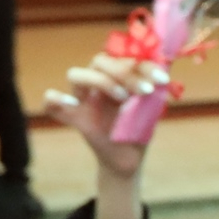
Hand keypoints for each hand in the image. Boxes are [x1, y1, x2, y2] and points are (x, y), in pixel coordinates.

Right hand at [41, 53, 158, 183]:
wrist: (128, 159)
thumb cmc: (138, 131)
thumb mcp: (151, 111)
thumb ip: (154, 91)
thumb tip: (167, 66)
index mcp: (116, 78)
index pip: (122, 58)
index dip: (142, 64)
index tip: (161, 78)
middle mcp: (97, 83)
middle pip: (99, 62)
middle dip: (125, 72)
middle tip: (146, 90)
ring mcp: (83, 99)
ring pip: (76, 75)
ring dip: (101, 81)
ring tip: (123, 98)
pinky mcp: (74, 117)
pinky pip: (52, 104)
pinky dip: (55, 100)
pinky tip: (71, 104)